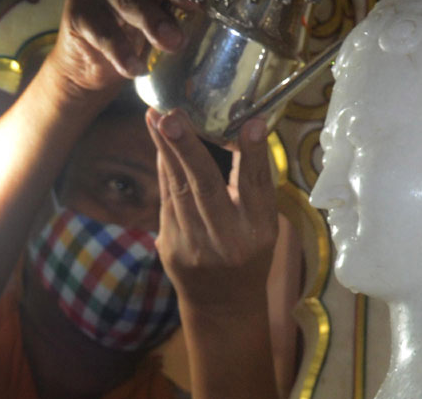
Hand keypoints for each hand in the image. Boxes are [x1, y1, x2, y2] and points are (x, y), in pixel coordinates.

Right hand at [44, 0, 223, 110]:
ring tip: (173, 42)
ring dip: (152, 20)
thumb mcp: (167, 12)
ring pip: (128, 0)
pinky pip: (103, 33)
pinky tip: (136, 67)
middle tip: (195, 3)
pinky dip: (121, 52)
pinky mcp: (79, 14)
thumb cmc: (137, 31)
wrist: (92, 64)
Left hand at [145, 108, 278, 313]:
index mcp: (260, 231)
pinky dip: (164, 168)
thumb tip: (238, 131)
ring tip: (156, 116)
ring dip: (165, 149)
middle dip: (187, 148)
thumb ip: (251, 188)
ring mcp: (194, 246)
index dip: (254, 153)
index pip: (257, 186)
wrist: (224, 306)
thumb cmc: (251, 256)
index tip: (251, 122)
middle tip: (171, 115)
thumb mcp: (265, 226)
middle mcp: (227, 239)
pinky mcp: (170, 248)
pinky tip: (159, 143)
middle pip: (206, 187)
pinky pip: (166, 200)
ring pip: (178, 189)